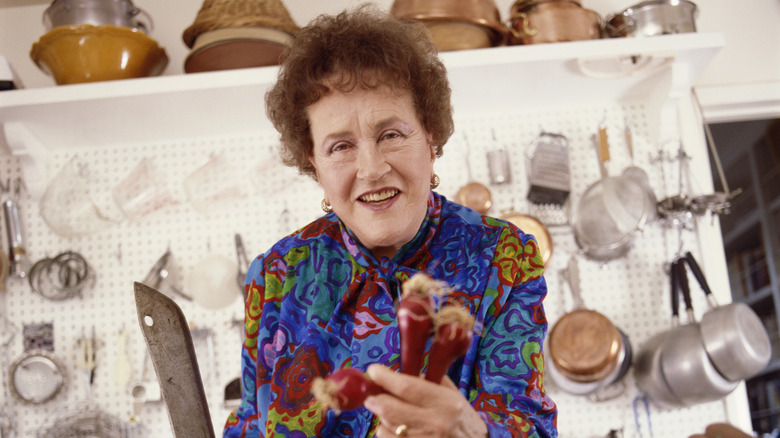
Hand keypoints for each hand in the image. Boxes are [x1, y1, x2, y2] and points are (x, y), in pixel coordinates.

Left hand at [363, 364, 487, 437]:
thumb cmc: (460, 417)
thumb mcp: (450, 393)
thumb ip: (425, 381)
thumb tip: (394, 374)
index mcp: (446, 403)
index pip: (407, 387)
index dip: (385, 377)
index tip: (373, 371)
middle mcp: (436, 423)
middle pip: (390, 409)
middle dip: (375, 398)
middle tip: (372, 393)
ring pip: (385, 426)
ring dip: (381, 416)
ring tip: (389, 410)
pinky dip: (386, 431)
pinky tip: (395, 427)